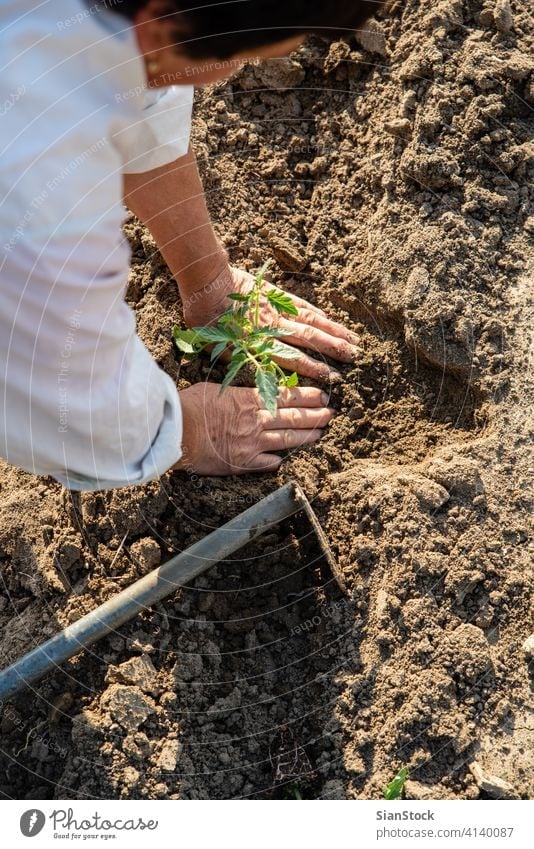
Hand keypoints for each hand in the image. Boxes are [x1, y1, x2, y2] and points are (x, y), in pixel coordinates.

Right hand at [174, 383, 334, 474]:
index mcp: (249, 399)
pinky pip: (269, 463)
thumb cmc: (188, 406)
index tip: (322, 396)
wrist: (175, 432)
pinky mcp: (244, 463)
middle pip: (293, 417)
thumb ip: (235, 393)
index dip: (308, 397)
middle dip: (315, 415)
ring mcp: (252, 443)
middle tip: (330, 414)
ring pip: (287, 439)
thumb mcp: (214, 388)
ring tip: (321, 433)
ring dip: (307, 436)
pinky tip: (286, 458)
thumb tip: (246, 393)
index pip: (286, 397)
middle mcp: (255, 421)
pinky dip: (279, 460)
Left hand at [181, 265, 359, 381]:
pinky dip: (318, 313)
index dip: (315, 369)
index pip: (294, 359)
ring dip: (334, 331)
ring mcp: (277, 309)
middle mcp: (274, 327)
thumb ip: (239, 360)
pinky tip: (330, 320)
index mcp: (259, 343)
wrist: (206, 281)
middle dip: (334, 350)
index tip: (333, 378)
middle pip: (310, 340)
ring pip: (311, 322)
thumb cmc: (205, 318)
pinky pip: (301, 305)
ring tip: (354, 340)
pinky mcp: (276, 294)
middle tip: (355, 358)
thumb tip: (259, 373)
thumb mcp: (216, 348)